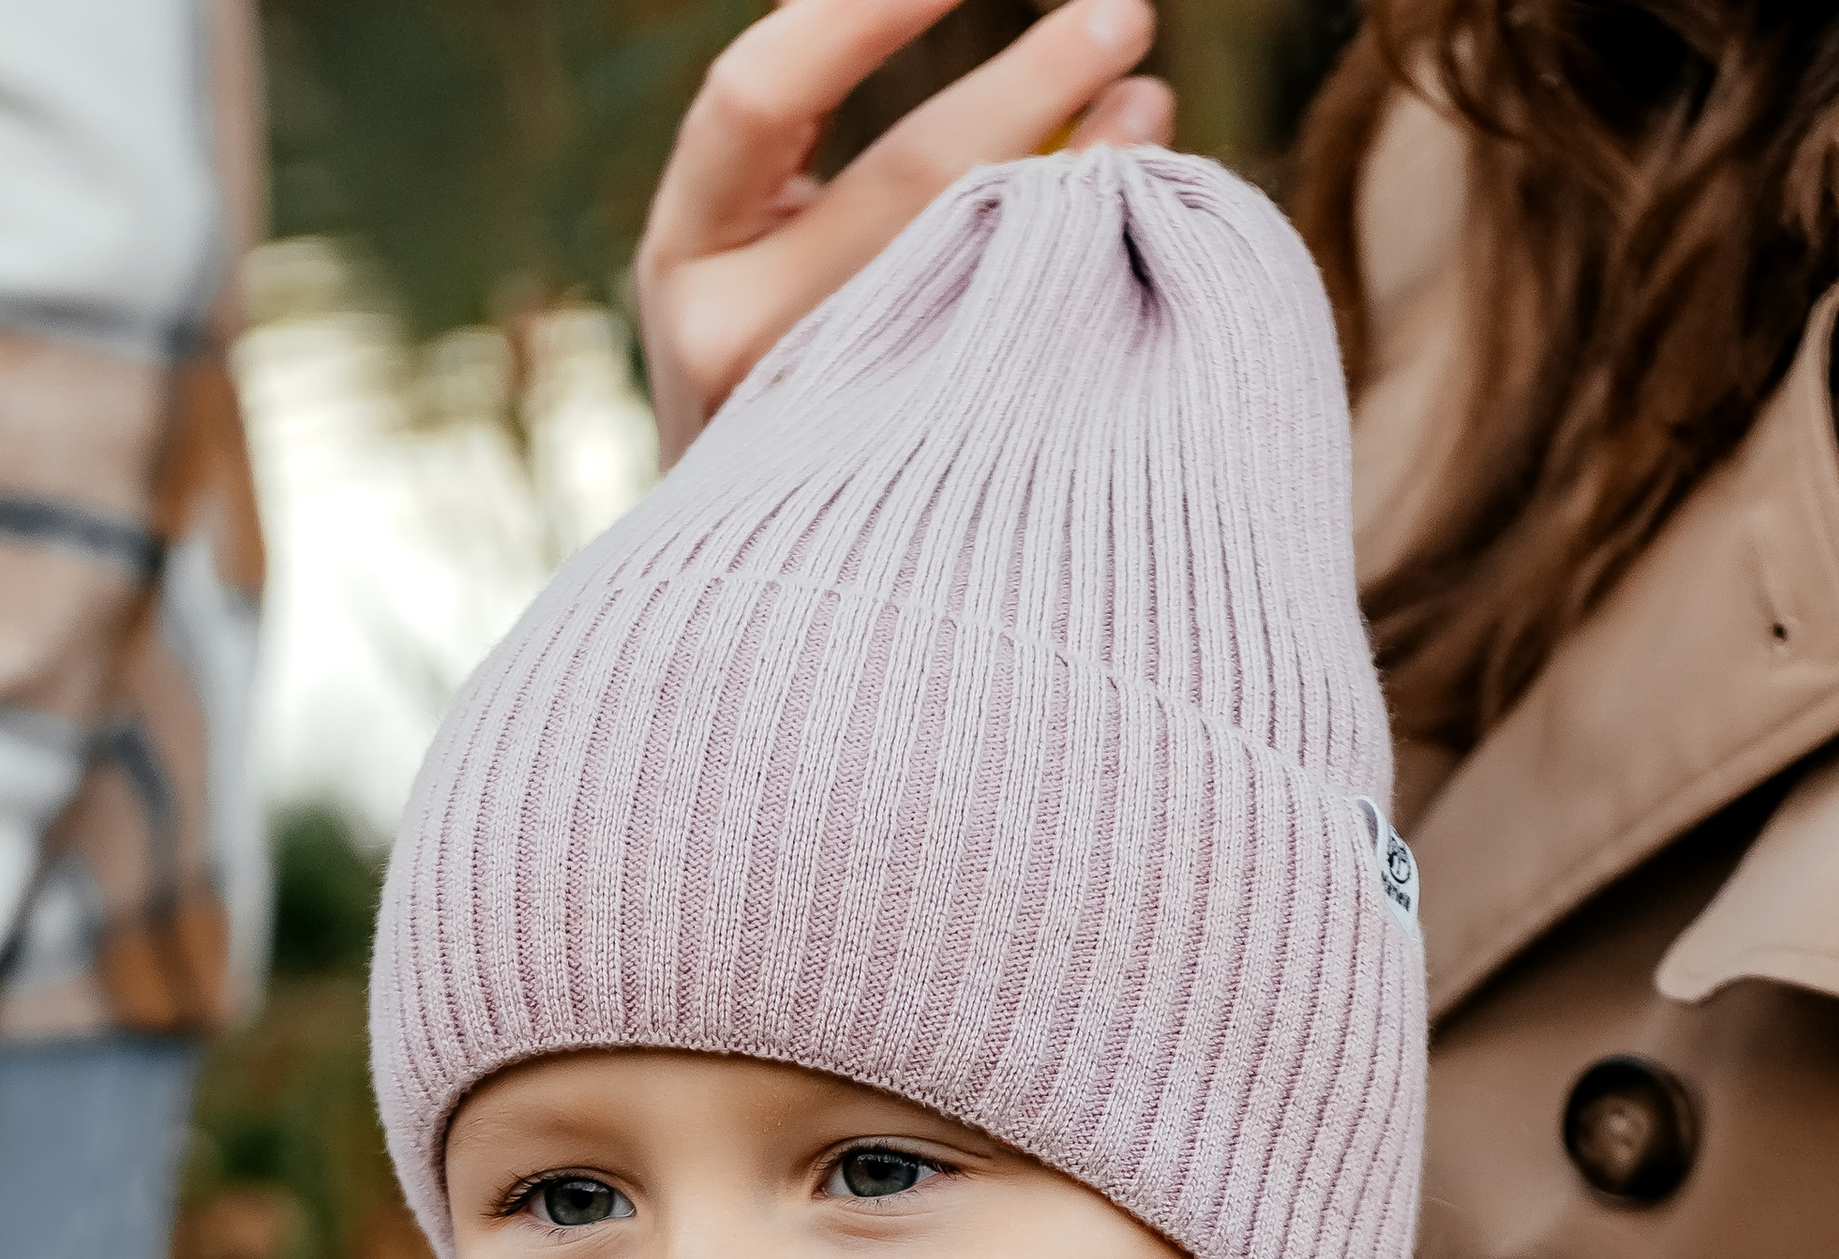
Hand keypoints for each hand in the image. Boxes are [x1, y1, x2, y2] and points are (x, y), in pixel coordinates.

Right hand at [634, 0, 1172, 463]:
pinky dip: (1086, 299)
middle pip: (905, 187)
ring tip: (1154, 115)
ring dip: (1084, 183)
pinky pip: (1014, 381)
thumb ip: (842, 170)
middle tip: (1126, 13)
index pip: (755, 98)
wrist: (756, 619)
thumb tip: (1009, 41)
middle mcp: (730, 348)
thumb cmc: (781, 393)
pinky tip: (1148, 255)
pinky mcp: (898, 507)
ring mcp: (815, 438)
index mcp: (684, 259)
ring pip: (976, 285)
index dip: (856, 14)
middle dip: (1030, 82)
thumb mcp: (769, 265)